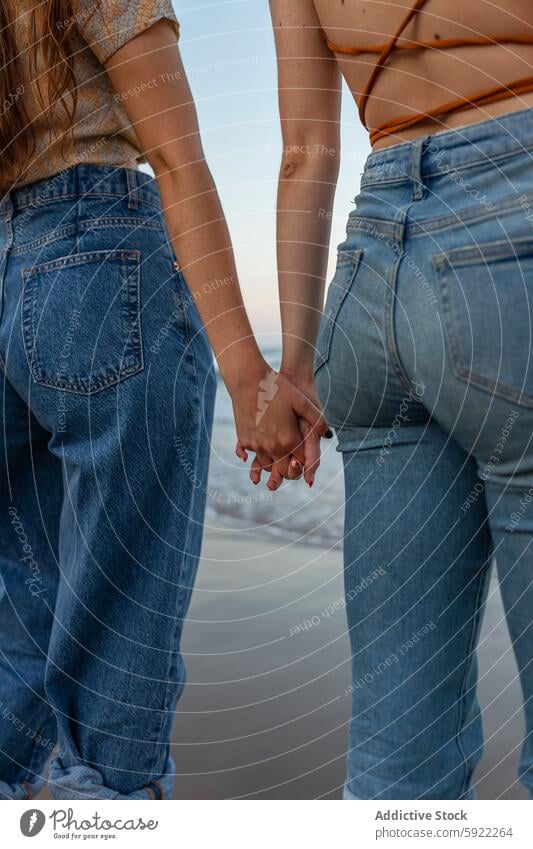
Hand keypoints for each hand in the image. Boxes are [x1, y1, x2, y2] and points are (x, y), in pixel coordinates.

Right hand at [231, 359, 329, 480]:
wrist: (248, 380)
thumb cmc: (276, 388)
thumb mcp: (301, 402)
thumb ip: (317, 419)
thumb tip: (328, 434)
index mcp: (289, 440)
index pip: (300, 463)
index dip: (304, 463)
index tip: (305, 460)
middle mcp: (272, 447)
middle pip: (283, 470)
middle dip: (289, 470)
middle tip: (293, 466)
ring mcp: (256, 445)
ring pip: (266, 465)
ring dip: (273, 464)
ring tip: (278, 459)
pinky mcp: (244, 440)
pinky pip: (251, 456)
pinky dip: (257, 456)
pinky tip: (261, 452)